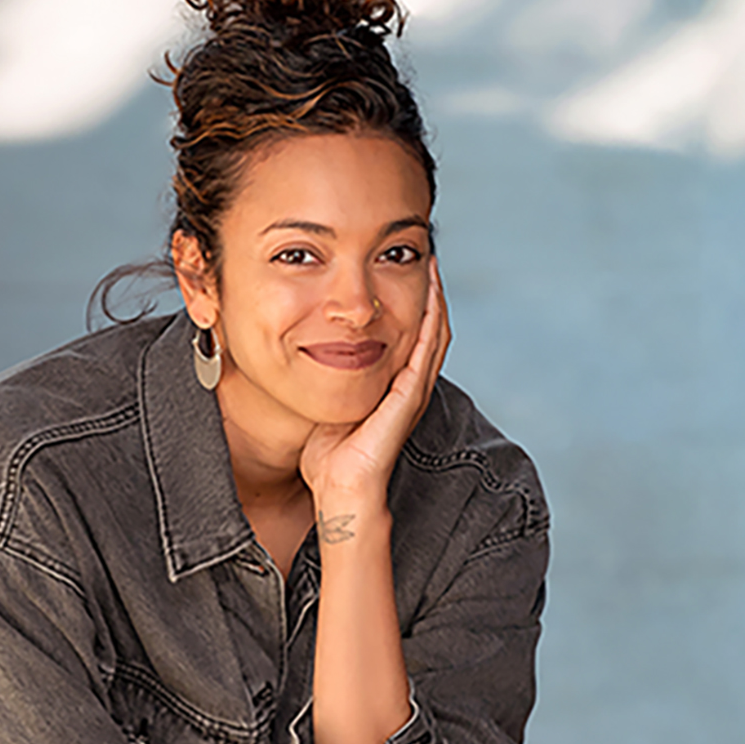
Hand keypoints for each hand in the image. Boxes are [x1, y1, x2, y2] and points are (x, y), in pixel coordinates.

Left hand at [299, 258, 450, 501]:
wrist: (340, 489)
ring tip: (431, 264)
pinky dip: (430, 323)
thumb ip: (328, 375)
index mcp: (393, 385)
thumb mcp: (329, 401)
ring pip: (435, 335)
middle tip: (425, 254)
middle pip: (431, 327)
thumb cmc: (329, 454)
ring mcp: (412, 392)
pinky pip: (425, 353)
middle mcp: (409, 386)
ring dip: (435, 299)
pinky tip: (429, 297)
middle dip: (429, 291)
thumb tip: (308, 348)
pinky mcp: (408, 399)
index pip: (411, 332)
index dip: (413, 299)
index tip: (404, 265)